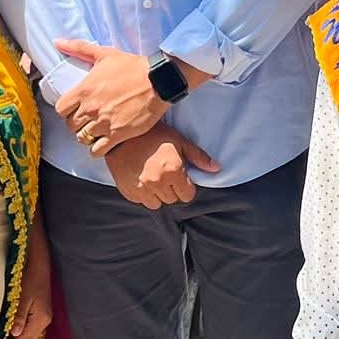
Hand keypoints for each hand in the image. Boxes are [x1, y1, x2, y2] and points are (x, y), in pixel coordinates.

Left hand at [1, 283, 51, 338]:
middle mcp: (44, 321)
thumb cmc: (31, 280)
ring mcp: (44, 318)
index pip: (24, 337)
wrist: (41, 269)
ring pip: (32, 338)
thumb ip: (20, 317)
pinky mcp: (42, 315)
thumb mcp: (24, 298)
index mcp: (40, 318)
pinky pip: (33, 332)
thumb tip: (15, 334)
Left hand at [53, 41, 165, 149]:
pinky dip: (97, 149)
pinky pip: (97, 150)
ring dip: (86, 136)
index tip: (74, 109)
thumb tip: (57, 41)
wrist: (158, 81)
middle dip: (76, 124)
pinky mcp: (118, 135)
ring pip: (82, 139)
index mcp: (84, 90)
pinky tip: (103, 142)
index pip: (61, 109)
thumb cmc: (132, 67)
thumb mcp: (104, 54)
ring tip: (95, 132)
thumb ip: (79, 48)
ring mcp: (104, 123)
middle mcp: (91, 109)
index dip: (65, 111)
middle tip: (86, 121)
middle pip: (70, 126)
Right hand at [105, 123, 219, 208]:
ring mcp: (140, 188)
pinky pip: (140, 201)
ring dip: (157, 194)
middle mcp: (157, 183)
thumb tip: (217, 169)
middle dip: (172, 189)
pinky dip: (142, 194)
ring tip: (153, 177)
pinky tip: (141, 178)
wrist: (122, 134)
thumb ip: (198, 157)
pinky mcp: (127, 190)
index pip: (187, 196)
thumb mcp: (179, 141)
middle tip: (165, 173)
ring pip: (156, 204)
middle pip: (172, 200)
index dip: (186, 187)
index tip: (180, 177)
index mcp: (173, 171)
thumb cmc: (153, 134)